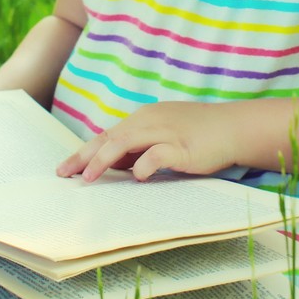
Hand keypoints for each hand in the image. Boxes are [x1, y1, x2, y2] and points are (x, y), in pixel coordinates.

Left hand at [56, 102, 235, 181]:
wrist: (233, 127)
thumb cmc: (198, 134)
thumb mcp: (163, 135)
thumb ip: (139, 147)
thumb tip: (113, 165)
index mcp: (143, 119)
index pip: (106, 136)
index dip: (84, 152)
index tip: (65, 169)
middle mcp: (149, 122)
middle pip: (109, 138)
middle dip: (84, 157)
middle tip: (64, 174)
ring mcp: (165, 133)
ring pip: (125, 142)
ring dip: (103, 160)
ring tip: (89, 178)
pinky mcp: (182, 147)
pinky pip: (158, 154)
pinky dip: (144, 165)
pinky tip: (138, 178)